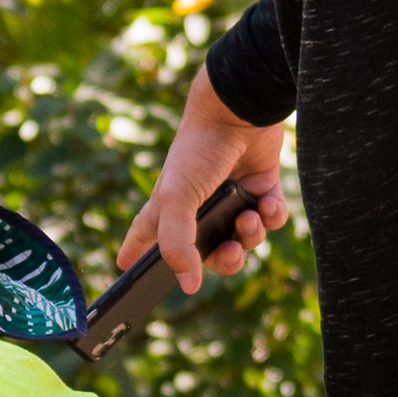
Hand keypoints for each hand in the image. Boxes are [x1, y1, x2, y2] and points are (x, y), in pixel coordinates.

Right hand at [125, 72, 292, 299]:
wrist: (239, 111)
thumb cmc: (199, 150)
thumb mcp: (177, 198)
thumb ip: (176, 244)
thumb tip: (188, 286)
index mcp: (170, 205)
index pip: (146, 234)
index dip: (136, 251)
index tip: (125, 266)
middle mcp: (200, 204)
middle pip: (209, 251)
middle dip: (223, 260)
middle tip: (227, 252)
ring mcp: (232, 196)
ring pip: (244, 238)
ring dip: (250, 235)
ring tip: (249, 218)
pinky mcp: (262, 186)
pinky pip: (271, 218)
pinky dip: (272, 216)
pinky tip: (267, 204)